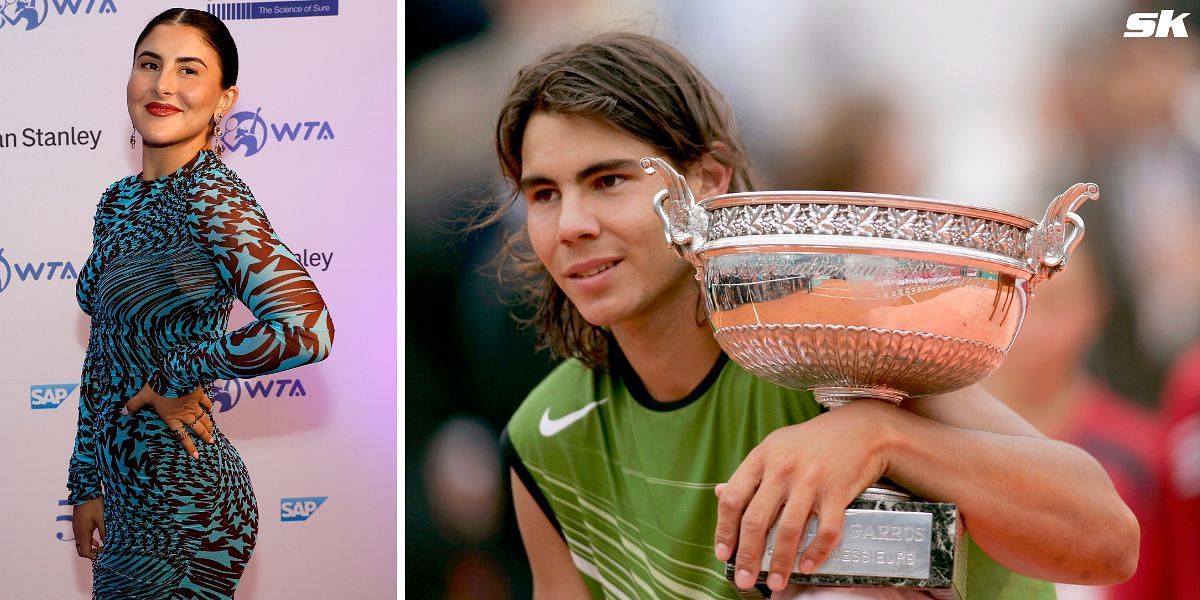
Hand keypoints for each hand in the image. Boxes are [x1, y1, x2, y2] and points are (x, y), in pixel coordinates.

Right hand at [72, 497, 103, 559]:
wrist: (85, 493)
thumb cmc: (94, 505)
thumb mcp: (102, 519)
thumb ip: (104, 532)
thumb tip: (108, 543)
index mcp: (82, 533)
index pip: (84, 552)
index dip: (93, 556)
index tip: (103, 555)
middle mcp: (77, 533)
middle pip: (80, 550)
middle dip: (90, 554)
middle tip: (102, 553)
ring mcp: (77, 528)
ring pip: (81, 544)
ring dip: (90, 547)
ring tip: (102, 548)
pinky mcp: (78, 524)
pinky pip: (82, 537)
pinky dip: (89, 541)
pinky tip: (97, 541)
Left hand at [124, 383, 214, 458]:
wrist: (176, 374)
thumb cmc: (160, 387)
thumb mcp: (144, 395)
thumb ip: (134, 404)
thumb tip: (123, 412)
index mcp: (171, 418)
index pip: (181, 435)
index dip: (189, 446)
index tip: (196, 455)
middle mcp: (185, 414)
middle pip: (196, 428)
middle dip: (204, 436)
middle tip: (210, 442)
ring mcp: (193, 405)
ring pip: (203, 418)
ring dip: (208, 425)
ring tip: (213, 432)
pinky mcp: (198, 395)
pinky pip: (205, 403)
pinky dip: (208, 407)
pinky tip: (211, 410)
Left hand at [714, 399, 895, 590]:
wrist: (860, 428)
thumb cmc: (813, 441)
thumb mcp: (774, 447)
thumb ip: (750, 473)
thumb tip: (720, 494)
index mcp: (762, 457)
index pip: (733, 499)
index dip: (724, 530)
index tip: (723, 553)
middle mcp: (782, 468)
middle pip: (756, 520)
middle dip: (747, 556)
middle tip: (743, 579)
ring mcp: (810, 480)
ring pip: (788, 529)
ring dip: (779, 562)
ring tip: (776, 582)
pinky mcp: (837, 491)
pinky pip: (825, 529)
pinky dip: (816, 552)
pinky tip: (808, 566)